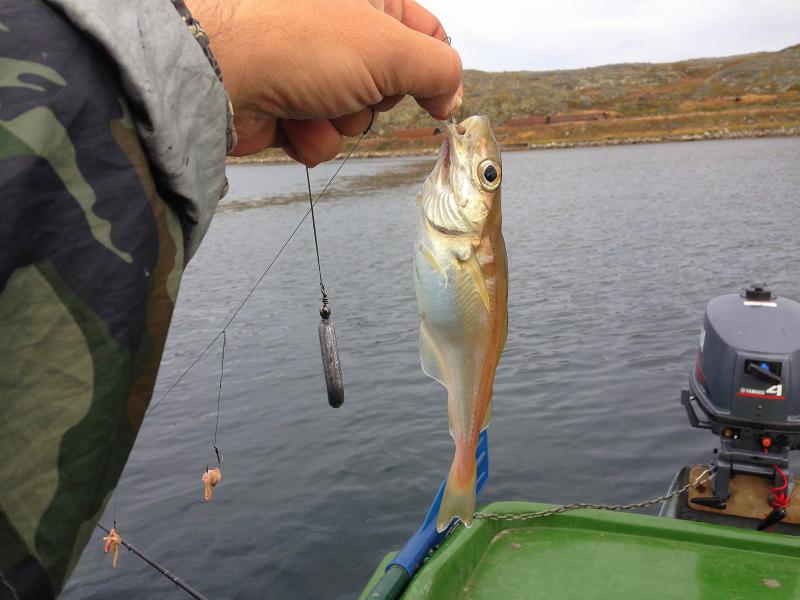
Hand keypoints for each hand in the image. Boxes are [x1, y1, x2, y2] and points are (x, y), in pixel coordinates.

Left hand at [185, 0, 462, 163]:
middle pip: (389, 83)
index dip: (435, 71)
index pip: (425, 33)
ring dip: (339, 122)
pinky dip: (309, 137)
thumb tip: (451, 96)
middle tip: (352, 84)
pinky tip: (289, 120)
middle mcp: (337, 27)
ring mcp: (309, 67)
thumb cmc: (301, 43)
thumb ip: (438, 69)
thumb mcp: (390, 48)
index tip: (438, 102)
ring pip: (354, 117)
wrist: (218, 73)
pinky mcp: (284, 105)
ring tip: (310, 101)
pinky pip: (320, 136)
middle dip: (373, 98)